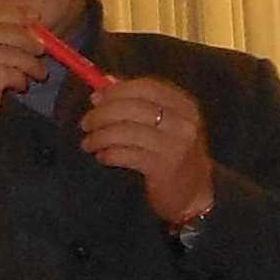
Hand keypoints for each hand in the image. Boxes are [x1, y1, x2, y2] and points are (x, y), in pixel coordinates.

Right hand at [0, 13, 50, 196]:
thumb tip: (24, 28)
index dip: (11, 13)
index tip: (35, 17)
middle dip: (22, 35)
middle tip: (42, 47)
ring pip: (0, 51)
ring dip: (27, 60)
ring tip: (37, 72)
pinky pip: (3, 74)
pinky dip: (19, 77)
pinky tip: (21, 86)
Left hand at [80, 76, 214, 228]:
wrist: (194, 194)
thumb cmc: (173, 153)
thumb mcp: (164, 124)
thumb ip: (137, 103)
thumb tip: (103, 86)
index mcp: (184, 105)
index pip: (146, 87)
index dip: (116, 90)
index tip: (95, 98)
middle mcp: (183, 122)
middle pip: (133, 108)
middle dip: (102, 114)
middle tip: (85, 123)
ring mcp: (175, 145)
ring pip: (125, 132)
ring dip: (100, 137)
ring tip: (88, 143)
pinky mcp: (163, 168)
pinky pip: (126, 155)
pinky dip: (109, 154)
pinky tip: (102, 157)